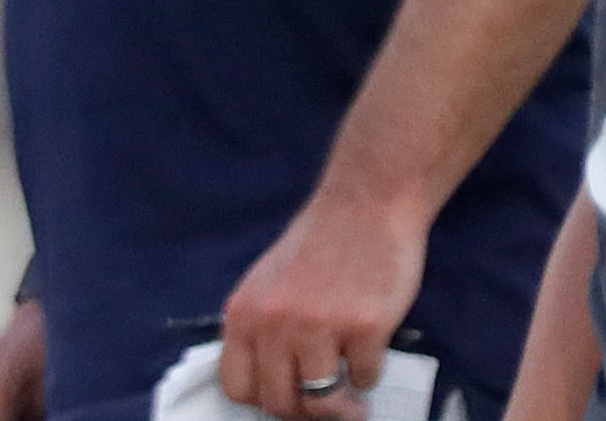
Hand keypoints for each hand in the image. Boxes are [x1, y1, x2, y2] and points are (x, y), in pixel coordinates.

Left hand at [220, 190, 428, 419]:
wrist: (364, 206)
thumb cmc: (318, 245)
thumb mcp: (267, 285)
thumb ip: (262, 330)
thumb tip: (272, 383)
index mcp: (243, 313)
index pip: (236, 386)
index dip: (264, 400)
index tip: (287, 398)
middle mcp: (274, 323)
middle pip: (279, 403)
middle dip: (305, 411)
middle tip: (325, 404)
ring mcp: (319, 327)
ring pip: (322, 403)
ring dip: (341, 407)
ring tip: (353, 399)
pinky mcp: (364, 328)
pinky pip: (365, 378)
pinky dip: (369, 375)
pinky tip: (369, 355)